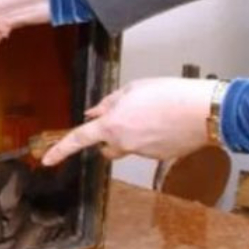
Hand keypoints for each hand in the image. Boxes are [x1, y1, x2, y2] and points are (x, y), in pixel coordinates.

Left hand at [40, 77, 218, 166]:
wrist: (201, 112)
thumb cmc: (167, 94)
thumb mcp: (132, 89)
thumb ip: (109, 103)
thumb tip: (93, 114)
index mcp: (113, 125)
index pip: (80, 139)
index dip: (61, 150)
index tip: (47, 160)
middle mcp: (125, 144)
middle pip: (106, 146)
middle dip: (108, 136)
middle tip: (122, 116)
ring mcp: (143, 154)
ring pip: (128, 146)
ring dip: (132, 133)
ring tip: (152, 112)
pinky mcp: (159, 158)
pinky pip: (146, 148)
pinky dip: (149, 137)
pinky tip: (163, 122)